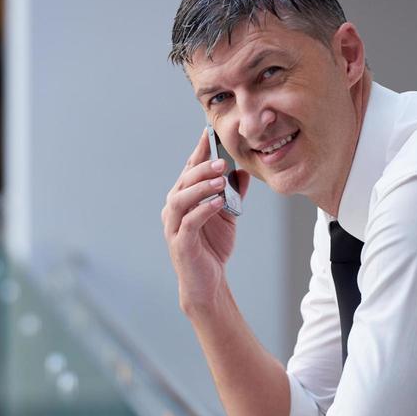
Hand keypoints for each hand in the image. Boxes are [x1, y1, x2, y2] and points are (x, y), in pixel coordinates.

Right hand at [161, 128, 249, 312]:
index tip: (208, 132)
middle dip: (202, 168)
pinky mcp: (180, 243)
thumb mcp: (228, 215)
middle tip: (222, 160)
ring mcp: (174, 226)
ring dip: (201, 187)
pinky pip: (189, 222)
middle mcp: (174, 209)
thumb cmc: (213, 247)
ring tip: (221, 179)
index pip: (189, 170)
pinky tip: (218, 203)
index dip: (198, 151)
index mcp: (183, 199)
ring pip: (181, 199)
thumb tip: (242, 171)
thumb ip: (233, 194)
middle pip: (184, 181)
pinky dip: (203, 210)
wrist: (208, 282)